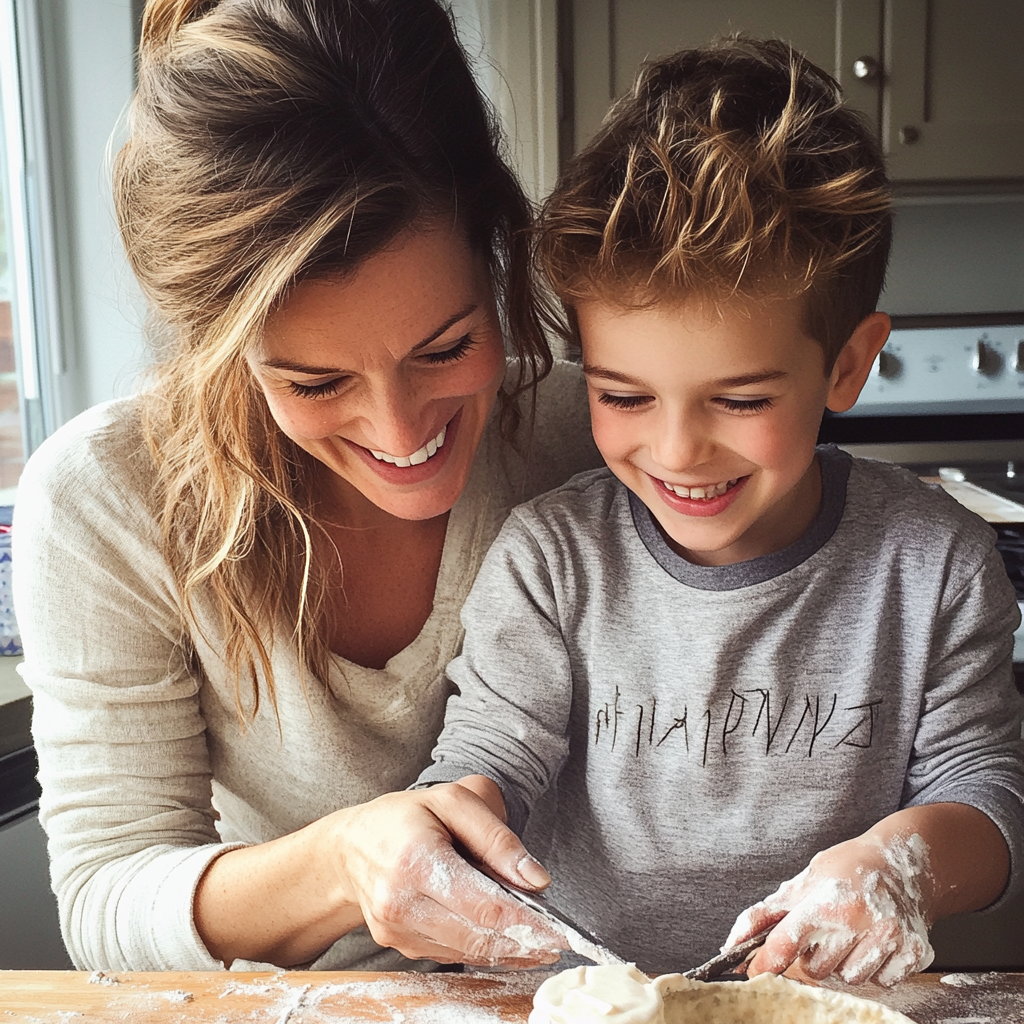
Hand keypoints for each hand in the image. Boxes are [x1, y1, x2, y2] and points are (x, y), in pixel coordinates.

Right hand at [326, 777, 565, 965]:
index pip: (483, 904)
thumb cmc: (406, 818)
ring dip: (506, 951)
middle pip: (477, 935)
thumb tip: (536, 880)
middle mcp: (401, 901)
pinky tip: (503, 940)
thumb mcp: (453, 803)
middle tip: (557, 941)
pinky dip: (480, 948)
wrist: (351, 847)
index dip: (527, 922)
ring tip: (536, 941)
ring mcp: (396, 929)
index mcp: (416, 860)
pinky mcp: (397, 944)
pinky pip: (449, 954)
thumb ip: (497, 838)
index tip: (559, 930)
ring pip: (466, 951)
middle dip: (523, 942)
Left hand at [726, 833, 934, 986]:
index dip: (764, 962)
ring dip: (844, 964)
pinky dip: (874, 968)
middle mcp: (858, 920)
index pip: (786, 943)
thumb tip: (732, 945)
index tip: (754, 973)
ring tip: (851, 933)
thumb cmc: (847, 869)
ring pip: (849, 979)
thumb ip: (764, 915)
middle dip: (814, 955)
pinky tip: (874, 941)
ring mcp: (889, 937)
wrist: (904, 861)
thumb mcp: (802, 882)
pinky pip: (882, 983)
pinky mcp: (913, 951)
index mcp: (826, 900)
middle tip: (826, 930)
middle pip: (816, 969)